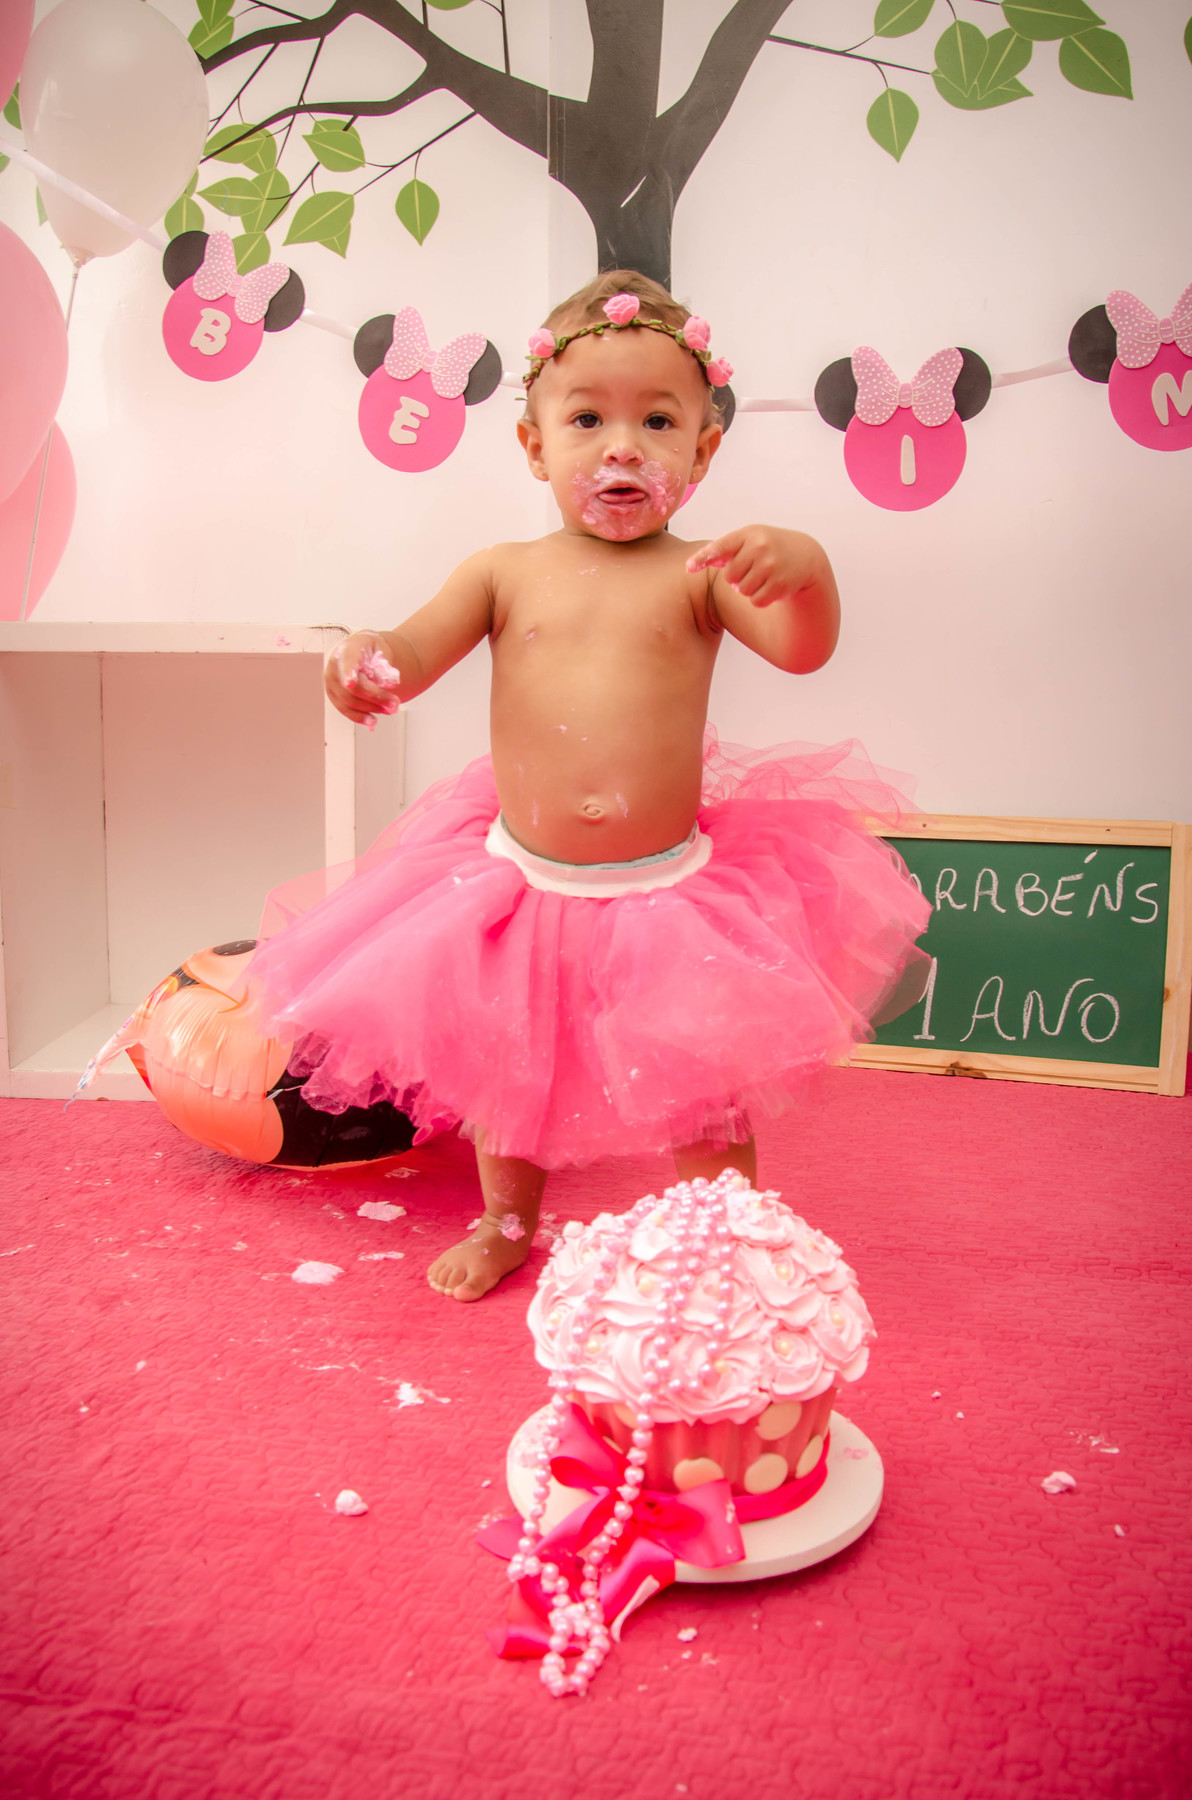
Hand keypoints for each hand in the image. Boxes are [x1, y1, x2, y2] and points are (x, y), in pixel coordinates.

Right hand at [325, 630, 401, 725]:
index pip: (347, 663)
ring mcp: (332, 684)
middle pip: (352, 688)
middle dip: (375, 698)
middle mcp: (334, 668)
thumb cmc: (370, 650)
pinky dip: (361, 718)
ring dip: (372, 709)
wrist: (358, 653)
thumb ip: (385, 664)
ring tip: (391, 710)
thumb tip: (390, 682)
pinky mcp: (335, 697)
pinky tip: (373, 722)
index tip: (350, 683)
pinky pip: (346, 711)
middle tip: (395, 703)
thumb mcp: (381, 650)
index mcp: (346, 651)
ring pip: (349, 702)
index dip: (348, 673)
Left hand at [686, 526, 809, 606]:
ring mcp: (771, 565)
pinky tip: (772, 587)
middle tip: (753, 570)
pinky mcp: (780, 584)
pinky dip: (761, 599)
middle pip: (730, 576)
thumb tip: (691, 565)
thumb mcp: (750, 541)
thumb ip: (724, 551)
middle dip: (738, 578)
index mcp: (748, 534)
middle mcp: (760, 547)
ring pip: (743, 590)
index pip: (720, 547)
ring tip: (764, 577)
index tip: (688, 568)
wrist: (805, 555)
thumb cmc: (769, 547)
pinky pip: (756, 601)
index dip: (703, 558)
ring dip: (750, 589)